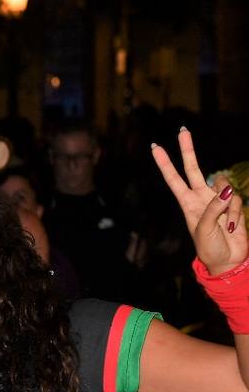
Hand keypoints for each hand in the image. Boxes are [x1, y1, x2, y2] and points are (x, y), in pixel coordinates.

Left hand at [152, 128, 246, 275]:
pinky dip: (236, 215)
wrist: (227, 261)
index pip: (173, 179)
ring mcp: (218, 200)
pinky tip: (232, 228)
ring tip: (224, 224)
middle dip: (188, 149)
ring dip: (227, 205)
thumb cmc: (209, 248)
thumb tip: (227, 188)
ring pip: (224, 186)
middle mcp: (200, 198)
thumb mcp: (204, 229)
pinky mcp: (234, 206)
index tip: (155, 147)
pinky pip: (237, 201)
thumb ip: (214, 208)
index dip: (165, 164)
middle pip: (193, 168)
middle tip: (182, 130)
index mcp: (187, 203)